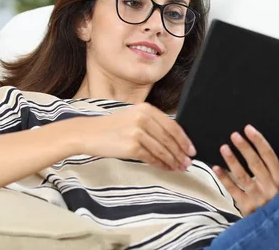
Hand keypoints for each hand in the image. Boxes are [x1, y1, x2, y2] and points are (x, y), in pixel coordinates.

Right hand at [76, 103, 195, 170]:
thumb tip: (173, 141)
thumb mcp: (133, 117)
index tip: (191, 150)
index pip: (172, 125)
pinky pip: (151, 157)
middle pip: (169, 139)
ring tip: (179, 168)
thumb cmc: (110, 128)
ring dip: (172, 161)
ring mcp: (137, 131)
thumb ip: (152, 124)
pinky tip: (165, 168)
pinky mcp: (131, 146)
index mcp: (146, 109)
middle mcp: (143, 118)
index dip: (184, 139)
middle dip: (180, 153)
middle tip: (188, 163)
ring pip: (162, 149)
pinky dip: (160, 164)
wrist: (88, 133)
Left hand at [212, 125, 278, 216]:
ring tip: (224, 148)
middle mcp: (271, 188)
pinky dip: (224, 179)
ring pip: (243, 176)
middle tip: (234, 135)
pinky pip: (233, 191)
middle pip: (255, 163)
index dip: (258, 141)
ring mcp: (258, 199)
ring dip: (232, 160)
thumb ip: (272, 172)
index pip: (270, 156)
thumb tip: (256, 149)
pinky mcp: (247, 208)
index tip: (249, 129)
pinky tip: (216, 168)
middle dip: (244, 148)